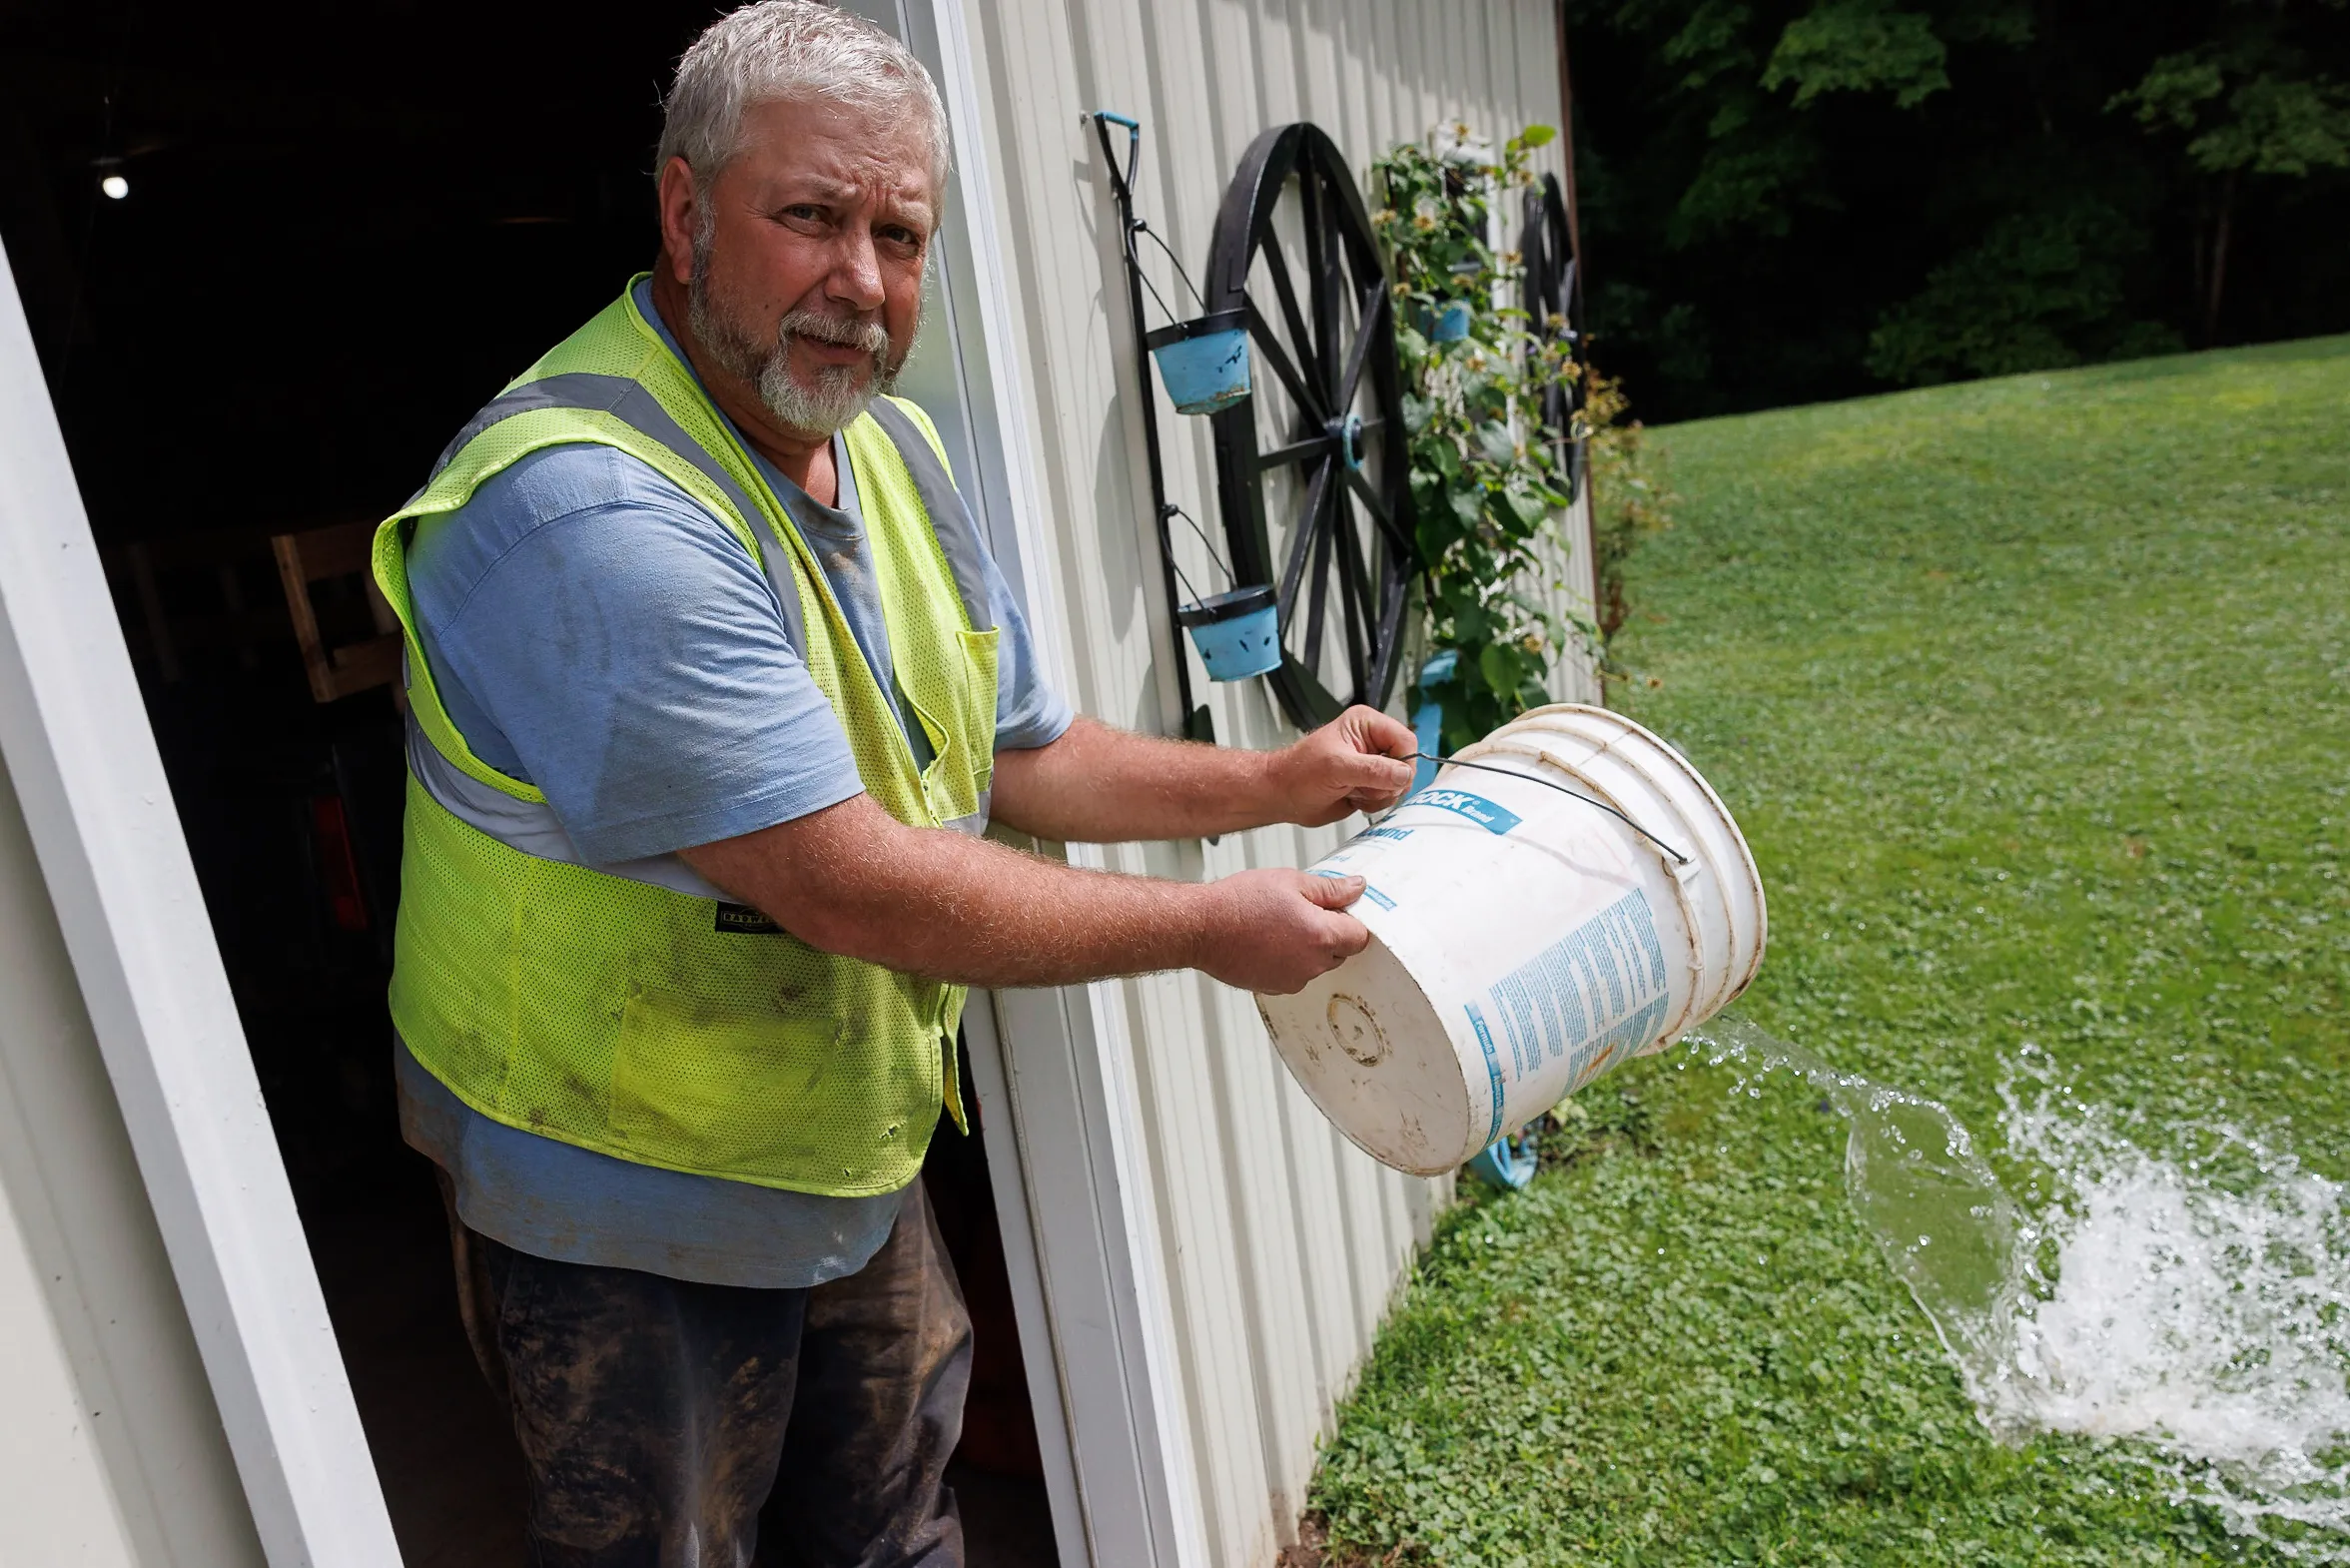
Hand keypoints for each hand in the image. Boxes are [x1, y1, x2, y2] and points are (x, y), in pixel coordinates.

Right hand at [1192, 870, 1372, 993]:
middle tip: (1302, 911)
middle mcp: (1311, 965)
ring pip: (1316, 965)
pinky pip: (1294, 974)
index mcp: (1321, 936)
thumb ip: (1331, 888)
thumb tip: (1357, 888)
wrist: (1201, 927)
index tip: (1335, 909)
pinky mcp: (1274, 987)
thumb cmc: (1239, 902)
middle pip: (1340, 952)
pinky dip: (1288, 961)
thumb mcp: (1291, 881)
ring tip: (1279, 925)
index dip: (1350, 920)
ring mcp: (1292, 980)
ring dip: (1308, 948)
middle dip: (1329, 934)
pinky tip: (1267, 941)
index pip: (1360, 936)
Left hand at [1267, 706, 1418, 826]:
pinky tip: (1353, 798)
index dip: (1403, 762)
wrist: (1283, 795)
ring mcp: (1372, 764)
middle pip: (1406, 764)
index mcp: (1366, 724)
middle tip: (1363, 786)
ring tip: (1353, 790)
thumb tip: (1403, 773)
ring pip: (1399, 783)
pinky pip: (1388, 796)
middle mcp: (1372, 742)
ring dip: (1379, 795)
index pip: (1405, 739)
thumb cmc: (1299, 772)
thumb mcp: (1337, 767)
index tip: (1390, 779)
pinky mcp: (1369, 784)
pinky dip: (1374, 803)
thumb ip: (1373, 770)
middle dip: (1388, 782)